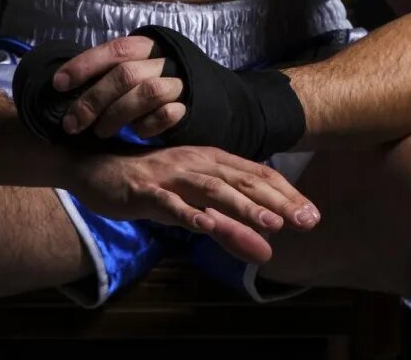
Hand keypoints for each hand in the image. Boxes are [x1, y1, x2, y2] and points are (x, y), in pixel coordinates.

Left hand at [53, 33, 186, 139]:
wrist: (197, 93)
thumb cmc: (149, 82)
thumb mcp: (129, 69)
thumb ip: (105, 74)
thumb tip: (62, 88)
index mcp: (144, 46)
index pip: (114, 50)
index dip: (85, 65)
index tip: (58, 84)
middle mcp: (162, 61)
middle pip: (126, 74)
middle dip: (94, 100)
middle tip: (72, 124)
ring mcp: (178, 83)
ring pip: (148, 92)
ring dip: (117, 115)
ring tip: (101, 132)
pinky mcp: (188, 106)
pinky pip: (168, 114)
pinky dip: (149, 125)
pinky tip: (137, 133)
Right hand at [63, 143, 322, 264]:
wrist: (97, 170)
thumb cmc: (153, 187)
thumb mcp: (196, 207)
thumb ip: (230, 226)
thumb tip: (267, 249)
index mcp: (212, 162)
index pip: (257, 176)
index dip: (286, 195)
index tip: (312, 216)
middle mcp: (197, 164)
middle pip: (243, 181)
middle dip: (277, 202)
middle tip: (305, 221)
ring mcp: (171, 176)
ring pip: (213, 191)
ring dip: (243, 207)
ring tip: (270, 224)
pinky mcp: (146, 191)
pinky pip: (169, 203)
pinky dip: (188, 213)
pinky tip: (205, 225)